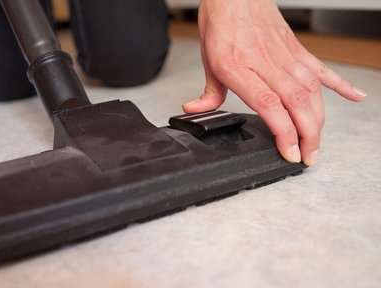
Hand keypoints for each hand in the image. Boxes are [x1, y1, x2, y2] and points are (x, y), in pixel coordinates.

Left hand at [183, 0, 365, 165]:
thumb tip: (195, 109)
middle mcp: (264, 62)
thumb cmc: (221, 22)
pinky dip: (339, 84)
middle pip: (295, 102)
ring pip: (310, 90)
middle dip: (307, 134)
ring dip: (318, 119)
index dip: (283, 131)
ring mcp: (284, 54)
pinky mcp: (296, 47)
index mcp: (239, 67)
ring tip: (317, 142)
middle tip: (308, 156)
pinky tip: (354, 97)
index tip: (290, 151)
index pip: (268, 104)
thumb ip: (208, 91)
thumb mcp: (207, 60)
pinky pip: (320, 68)